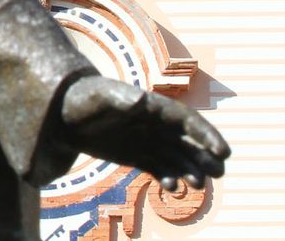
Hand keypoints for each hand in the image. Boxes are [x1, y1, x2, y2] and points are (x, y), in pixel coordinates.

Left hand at [60, 75, 229, 190]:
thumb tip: (139, 101)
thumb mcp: (98, 97)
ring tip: (198, 185)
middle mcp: (153, 124)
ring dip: (189, 170)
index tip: (223, 151)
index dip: (206, 134)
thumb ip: (119, 99)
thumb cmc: (80, 99)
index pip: (186, 120)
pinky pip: (157, 168)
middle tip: (219, 173)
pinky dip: (167, 177)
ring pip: (175, 157)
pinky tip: (171, 187)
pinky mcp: (135, 155)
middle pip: (186, 141)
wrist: (61, 114)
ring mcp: (145, 140)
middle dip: (204, 156)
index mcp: (151, 106)